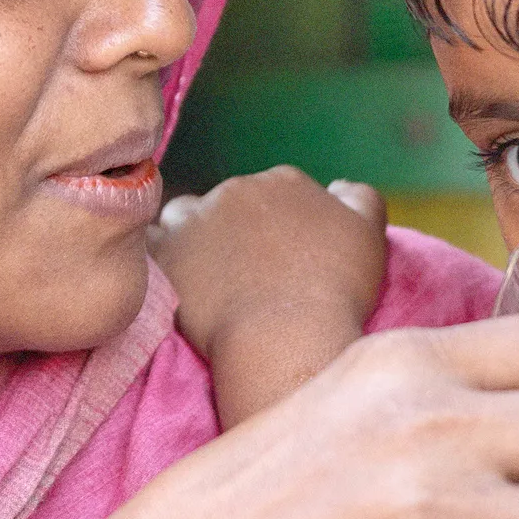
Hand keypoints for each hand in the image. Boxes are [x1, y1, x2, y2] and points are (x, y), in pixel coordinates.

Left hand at [150, 165, 385, 357]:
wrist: (284, 338)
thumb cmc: (335, 292)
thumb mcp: (369, 236)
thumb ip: (359, 198)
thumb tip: (339, 186)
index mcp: (286, 180)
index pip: (278, 193)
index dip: (280, 225)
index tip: (283, 258)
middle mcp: (238, 187)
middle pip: (232, 203)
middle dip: (238, 230)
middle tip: (248, 275)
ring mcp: (196, 217)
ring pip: (187, 216)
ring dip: (195, 237)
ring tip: (208, 278)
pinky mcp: (164, 251)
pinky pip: (149, 243)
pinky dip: (160, 256)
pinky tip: (173, 278)